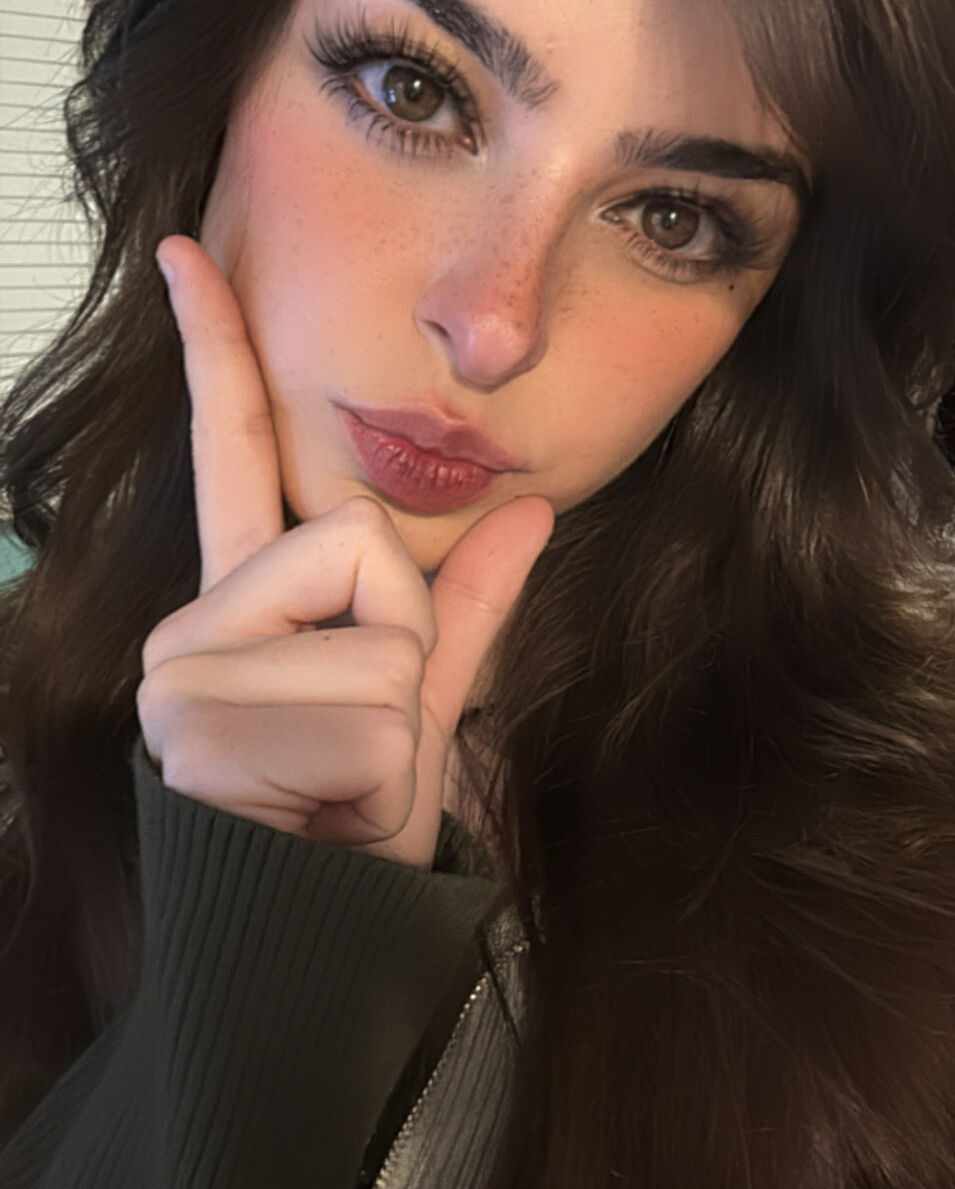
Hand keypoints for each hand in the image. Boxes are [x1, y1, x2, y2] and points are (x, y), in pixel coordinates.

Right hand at [136, 235, 553, 865]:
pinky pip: (357, 705)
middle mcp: (196, 623)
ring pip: (371, 632)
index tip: (187, 249)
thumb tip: (534, 515)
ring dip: (391, 719)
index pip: (234, 450)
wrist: (308, 940)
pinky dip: (373, 768)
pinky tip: (314, 809)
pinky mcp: (196, 727)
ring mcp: (186, 674)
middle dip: (402, 640)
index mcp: (243, 602)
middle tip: (359, 736)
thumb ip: (470, 611)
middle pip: (363, 543)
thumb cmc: (353, 822)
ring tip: (336, 782)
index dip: (216, 347)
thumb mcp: (423, 707)